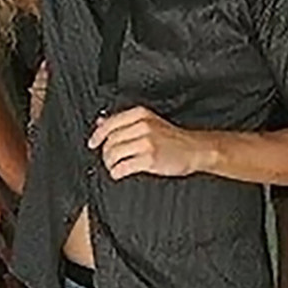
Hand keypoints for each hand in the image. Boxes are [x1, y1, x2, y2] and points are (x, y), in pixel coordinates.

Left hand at [87, 106, 202, 178]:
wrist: (195, 149)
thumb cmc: (172, 137)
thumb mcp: (149, 121)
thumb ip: (124, 121)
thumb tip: (101, 122)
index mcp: (140, 114)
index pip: (109, 123)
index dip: (97, 135)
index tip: (93, 143)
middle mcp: (142, 126)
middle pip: (110, 140)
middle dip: (105, 153)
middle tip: (109, 159)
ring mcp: (146, 142)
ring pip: (113, 154)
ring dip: (110, 164)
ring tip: (115, 166)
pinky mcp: (149, 159)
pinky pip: (122, 167)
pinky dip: (117, 172)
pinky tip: (120, 173)